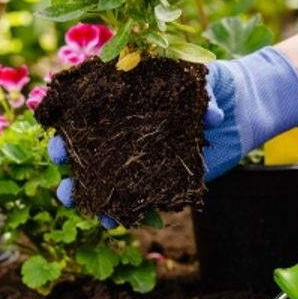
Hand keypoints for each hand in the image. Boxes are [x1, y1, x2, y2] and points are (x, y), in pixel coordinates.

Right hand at [47, 46, 297, 223]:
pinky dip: (128, 211)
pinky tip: (117, 220)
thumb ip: (202, 90)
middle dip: (72, 172)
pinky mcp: (163, 180)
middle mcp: (126, 132)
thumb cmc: (211, 83)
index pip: (83, 116)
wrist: (240, 107)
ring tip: (85, 209)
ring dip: (93, 198)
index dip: (66, 131)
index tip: (57, 143)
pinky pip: (140, 199)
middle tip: (64, 185)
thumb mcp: (203, 78)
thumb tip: (213, 116)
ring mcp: (142, 158)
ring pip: (107, 181)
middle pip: (87, 154)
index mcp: (122, 102)